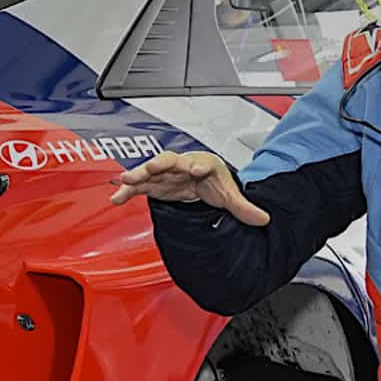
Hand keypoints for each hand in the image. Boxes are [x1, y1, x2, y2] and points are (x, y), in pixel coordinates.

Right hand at [112, 150, 271, 226]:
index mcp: (203, 165)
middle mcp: (182, 165)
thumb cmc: (213, 179)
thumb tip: (263, 219)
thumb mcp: (229, 194)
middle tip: (152, 167)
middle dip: (160, 164)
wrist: (201, 177)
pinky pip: (138, 186)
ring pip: (150, 170)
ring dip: (138, 174)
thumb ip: (244, 207)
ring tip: (126, 180)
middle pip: (170, 161)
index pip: (202, 163)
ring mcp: (166, 173)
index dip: (198, 166)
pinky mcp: (154, 183)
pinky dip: (127, 191)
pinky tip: (116, 198)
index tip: (196, 169)